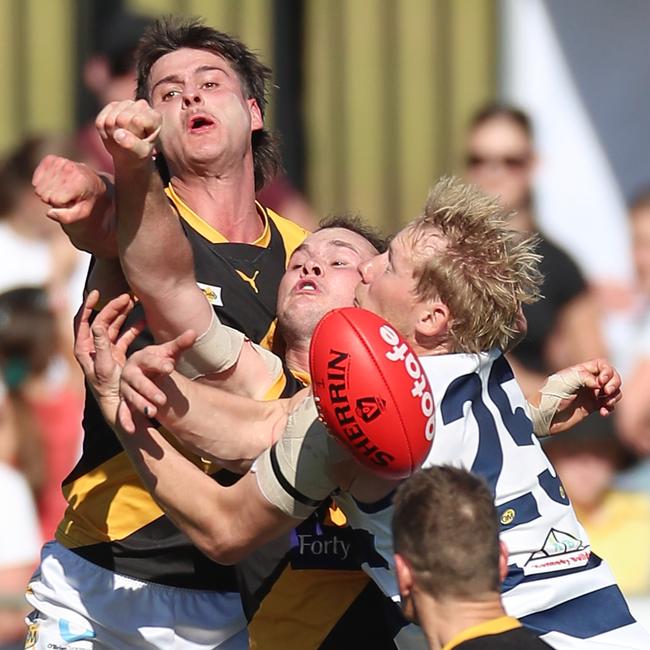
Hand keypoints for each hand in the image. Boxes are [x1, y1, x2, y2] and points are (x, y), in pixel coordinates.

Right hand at [32, 155, 107, 225]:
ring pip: (38, 188)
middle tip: (67, 196)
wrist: (93, 182)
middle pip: (45, 194)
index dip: (61, 205)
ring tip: (63, 190)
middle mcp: (69, 168)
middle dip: (54, 198)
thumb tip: (49, 213)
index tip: (72, 201)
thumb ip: (67, 218)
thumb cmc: (87, 200)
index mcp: (80, 181)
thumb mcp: (83, 213)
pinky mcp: (50, 159)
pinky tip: (57, 183)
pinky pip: (36, 180)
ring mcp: (59, 162)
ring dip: (49, 192)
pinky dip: (43, 184)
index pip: (55, 200)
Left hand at [74, 290, 142, 423]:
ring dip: (123, 314)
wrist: (118, 405)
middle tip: (127, 297)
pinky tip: (144, 320)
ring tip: (135, 302)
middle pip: (101, 321)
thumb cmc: (110, 388)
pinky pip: (124, 336)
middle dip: (112, 307)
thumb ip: (101, 345)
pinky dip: (133, 327)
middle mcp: (93, 348)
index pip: (82, 321)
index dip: (88, 306)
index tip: (98, 292)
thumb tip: (96, 324)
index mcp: (85, 349)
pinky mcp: (117, 355)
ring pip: (113, 326)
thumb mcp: (105, 367)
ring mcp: (105, 351)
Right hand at [96, 99, 161, 168]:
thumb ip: (132, 145)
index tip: (139, 141)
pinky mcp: (112, 106)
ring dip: (113, 133)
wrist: (129, 154)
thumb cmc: (139, 153)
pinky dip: (104, 132)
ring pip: (110, 120)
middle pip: (122, 119)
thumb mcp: (141, 153)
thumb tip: (118, 134)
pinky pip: (100, 121)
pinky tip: (113, 134)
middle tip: (129, 141)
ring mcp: (126, 104)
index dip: (133, 133)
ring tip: (122, 138)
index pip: (136, 120)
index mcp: (154, 117)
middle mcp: (142, 106)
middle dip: (122, 133)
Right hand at [118, 330, 196, 431]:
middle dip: (149, 390)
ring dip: (140, 405)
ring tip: (153, 412)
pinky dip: (126, 420)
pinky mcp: (124, 402)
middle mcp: (130, 373)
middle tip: (162, 399)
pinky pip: (123, 412)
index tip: (170, 367)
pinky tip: (131, 430)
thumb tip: (194, 332)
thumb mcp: (168, 353)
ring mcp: (126, 388)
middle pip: (138, 381)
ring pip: (131, 397)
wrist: (143, 372)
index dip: (158, 363)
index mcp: (140, 358)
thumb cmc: (158, 361)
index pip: (149, 360)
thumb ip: (180, 344)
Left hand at [539, 358, 621, 435]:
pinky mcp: (591, 407)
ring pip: (612, 390)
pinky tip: (603, 413)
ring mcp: (589, 394)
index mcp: (579, 372)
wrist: (543, 417)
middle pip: (611, 376)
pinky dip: (610, 407)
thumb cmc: (549, 397)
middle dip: (614, 383)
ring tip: (606, 404)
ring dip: (614, 396)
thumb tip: (600, 382)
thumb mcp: (564, 383)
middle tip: (606, 392)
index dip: (607, 371)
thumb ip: (582, 377)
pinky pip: (608, 404)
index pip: (601, 365)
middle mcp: (586, 381)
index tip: (601, 382)